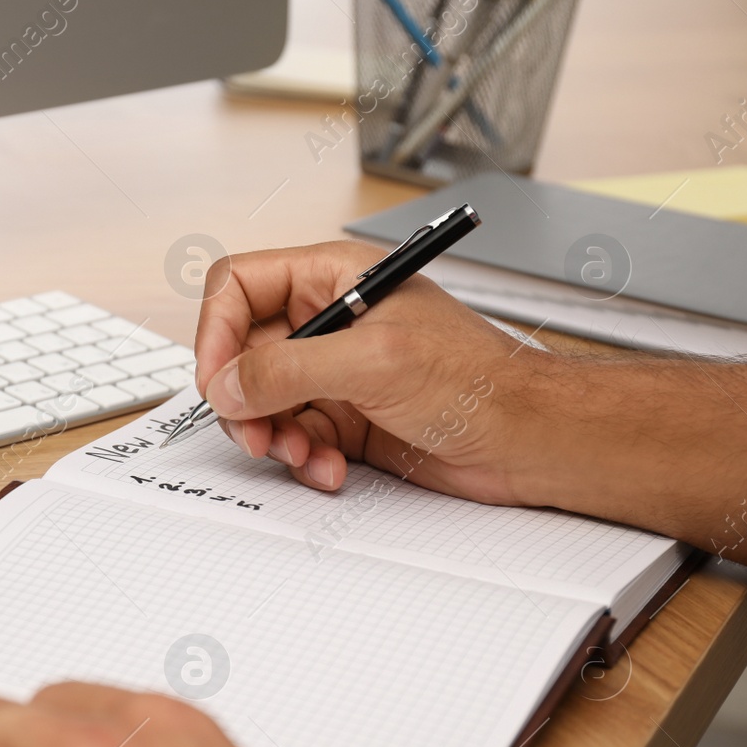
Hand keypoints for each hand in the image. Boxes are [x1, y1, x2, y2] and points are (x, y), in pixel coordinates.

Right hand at [193, 240, 546, 504]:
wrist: (530, 439)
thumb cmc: (481, 381)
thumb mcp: (374, 362)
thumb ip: (288, 369)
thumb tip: (227, 384)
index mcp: (333, 278)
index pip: (239, 287)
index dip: (216, 333)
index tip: (219, 382)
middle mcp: (328, 322)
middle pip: (242, 353)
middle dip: (244, 400)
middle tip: (257, 434)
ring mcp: (334, 373)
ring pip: (262, 403)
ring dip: (273, 436)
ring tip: (302, 454)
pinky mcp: (345, 419)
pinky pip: (294, 437)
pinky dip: (303, 459)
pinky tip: (330, 468)